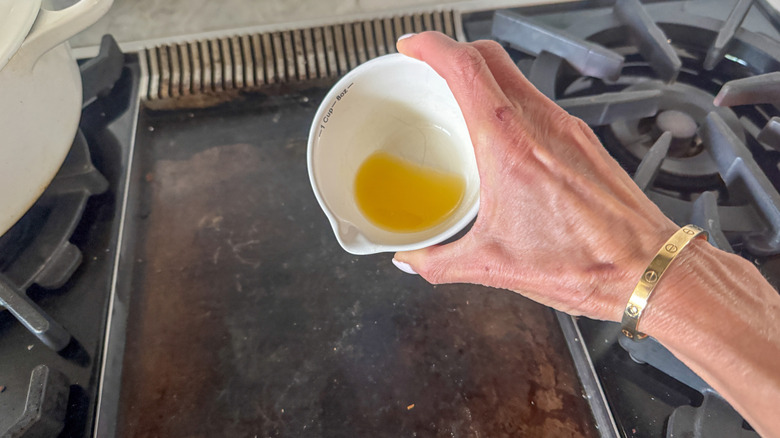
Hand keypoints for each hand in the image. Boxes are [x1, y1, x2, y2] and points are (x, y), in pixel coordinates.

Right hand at [393, 32, 677, 321]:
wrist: (646, 268)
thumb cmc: (586, 262)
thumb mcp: (493, 265)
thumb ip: (439, 262)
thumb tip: (412, 260)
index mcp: (510, 145)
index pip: (465, 67)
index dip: (431, 46)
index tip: (411, 46)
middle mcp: (541, 125)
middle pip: (491, 56)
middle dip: (453, 50)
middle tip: (429, 65)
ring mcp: (566, 128)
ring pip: (517, 75)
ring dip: (484, 74)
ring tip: (460, 98)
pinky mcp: (582, 140)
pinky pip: (537, 101)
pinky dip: (509, 100)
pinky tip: (502, 134)